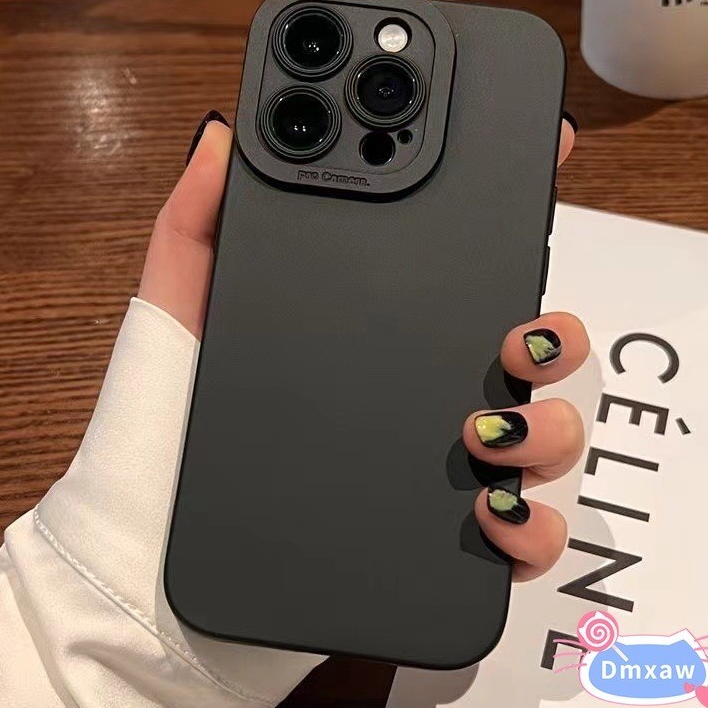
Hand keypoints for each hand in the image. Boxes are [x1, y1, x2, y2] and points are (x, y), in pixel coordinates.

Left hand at [139, 111, 585, 582]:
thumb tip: (225, 136)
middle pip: (528, 353)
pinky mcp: (439, 547)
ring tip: (484, 430)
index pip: (460, 270)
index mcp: (372, 333)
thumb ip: (196, 226)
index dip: (512, 218)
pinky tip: (491, 510)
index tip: (546, 160)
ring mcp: (438, 472)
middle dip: (556, 332)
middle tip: (516, 335)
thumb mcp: (176, 318)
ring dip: (548, 428)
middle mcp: (418, 396)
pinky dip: (530, 526)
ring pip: (547, 439)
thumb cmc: (159, 438)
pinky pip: (521, 537)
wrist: (151, 571)